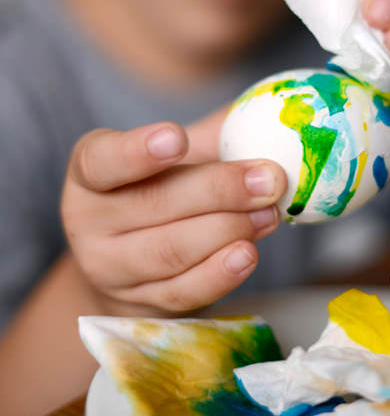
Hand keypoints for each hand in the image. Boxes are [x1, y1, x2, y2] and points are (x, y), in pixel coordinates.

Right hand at [61, 113, 286, 314]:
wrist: (136, 258)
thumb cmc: (166, 189)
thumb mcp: (181, 155)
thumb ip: (219, 132)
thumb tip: (275, 110)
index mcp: (90, 171)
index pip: (102, 160)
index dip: (137, 150)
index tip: (176, 137)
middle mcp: (88, 221)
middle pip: (152, 205)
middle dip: (218, 190)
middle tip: (268, 178)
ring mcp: (109, 269)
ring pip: (169, 251)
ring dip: (228, 230)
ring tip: (269, 213)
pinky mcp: (140, 305)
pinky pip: (182, 292)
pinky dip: (219, 274)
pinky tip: (249, 253)